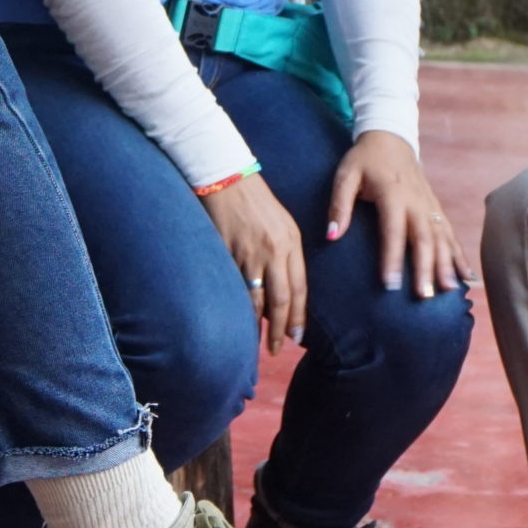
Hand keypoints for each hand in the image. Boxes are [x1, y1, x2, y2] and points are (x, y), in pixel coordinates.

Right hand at [202, 176, 308, 354]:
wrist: (227, 178)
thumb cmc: (256, 201)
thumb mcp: (283, 223)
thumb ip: (287, 253)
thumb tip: (286, 288)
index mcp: (291, 242)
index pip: (299, 287)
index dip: (299, 316)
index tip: (298, 337)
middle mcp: (274, 250)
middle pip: (282, 298)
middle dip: (281, 328)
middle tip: (277, 349)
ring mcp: (249, 252)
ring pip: (257, 298)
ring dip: (258, 324)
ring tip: (256, 342)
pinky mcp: (227, 252)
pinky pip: (235, 286)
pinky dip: (239, 305)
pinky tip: (238, 318)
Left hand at [325, 132, 461, 296]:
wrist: (391, 137)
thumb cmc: (364, 159)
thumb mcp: (345, 175)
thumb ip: (339, 205)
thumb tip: (332, 235)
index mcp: (392, 194)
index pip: (393, 231)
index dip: (391, 258)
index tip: (390, 285)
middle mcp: (416, 202)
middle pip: (424, 239)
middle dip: (425, 268)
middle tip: (425, 296)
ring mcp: (430, 205)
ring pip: (442, 238)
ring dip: (447, 265)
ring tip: (451, 291)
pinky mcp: (436, 207)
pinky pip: (450, 233)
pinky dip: (459, 255)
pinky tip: (466, 276)